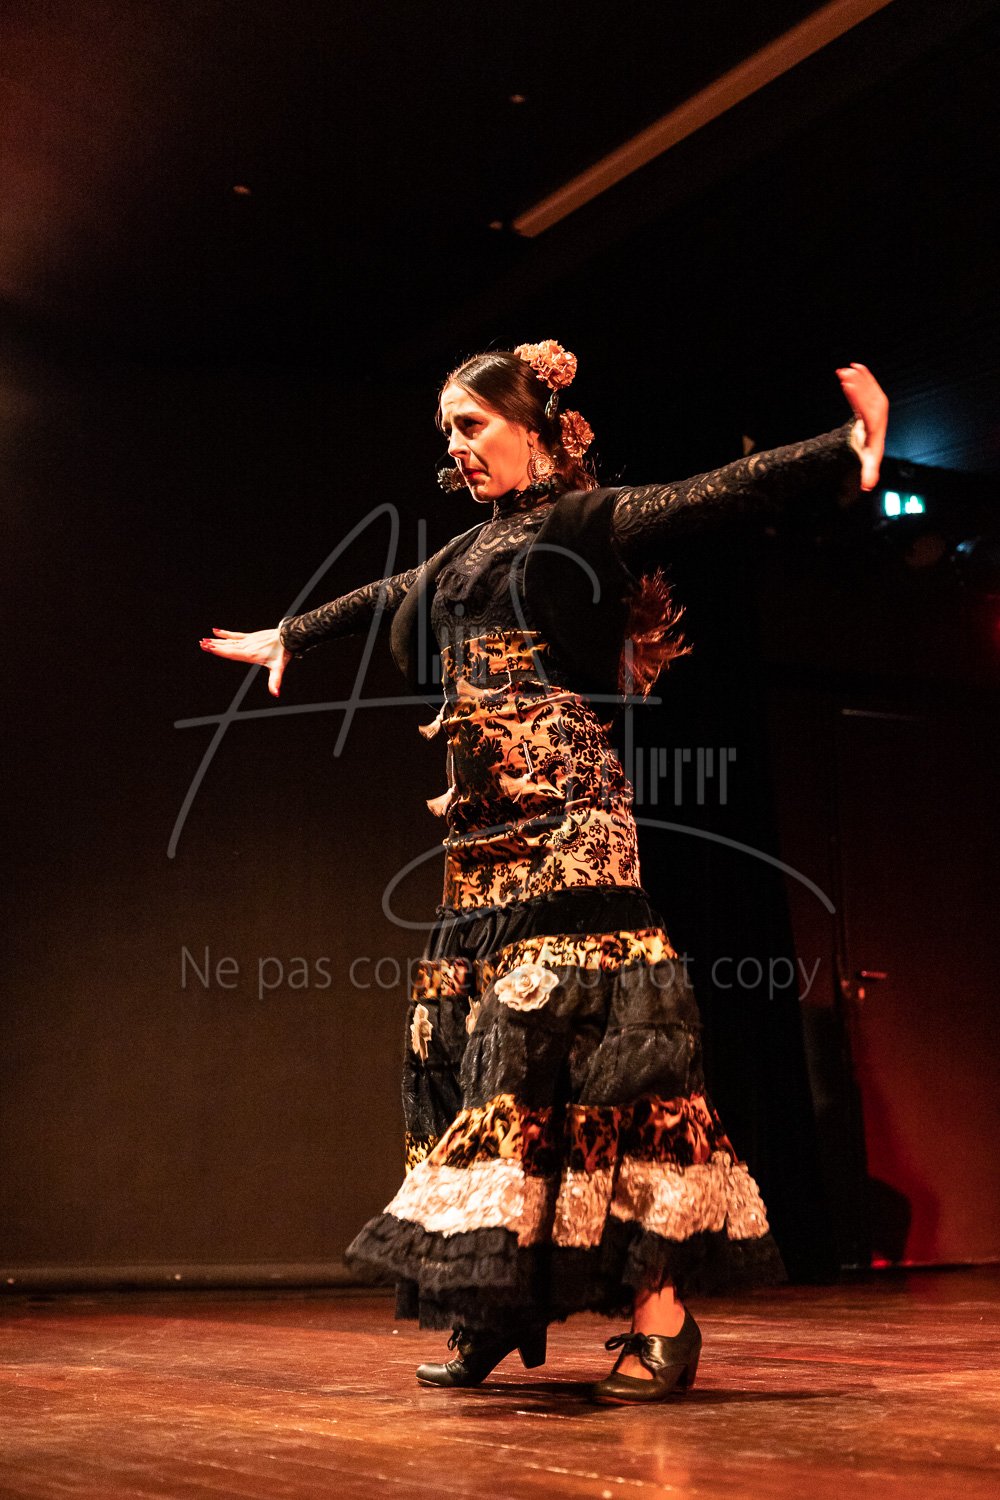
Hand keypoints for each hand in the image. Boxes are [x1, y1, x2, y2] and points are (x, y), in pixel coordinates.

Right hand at [199, 626, 290, 697]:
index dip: (219, 651)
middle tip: (201, 644)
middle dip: (214, 646)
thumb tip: (275, 693)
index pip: (231, 653)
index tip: (208, 648)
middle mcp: (247, 646)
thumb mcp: (278, 668)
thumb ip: (275, 681)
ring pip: (229, 640)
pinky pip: (235, 635)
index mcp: (250, 655)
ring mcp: (248, 640)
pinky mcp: (251, 636)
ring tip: (204, 639)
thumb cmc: (283, 652)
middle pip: (227, 646)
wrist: (289, 636)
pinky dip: (225, 633)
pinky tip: (216, 630)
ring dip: (216, 641)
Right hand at [836, 362, 888, 490]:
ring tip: (844, 369)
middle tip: (845, 373)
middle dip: (857, 384)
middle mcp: (879, 412)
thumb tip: (868, 486)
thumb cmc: (869, 453)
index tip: (849, 387)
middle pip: (869, 395)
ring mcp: (876, 405)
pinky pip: (868, 386)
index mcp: (876, 425)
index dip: (859, 397)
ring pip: (868, 388)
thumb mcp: (868, 463)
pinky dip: (861, 377)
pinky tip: (852, 367)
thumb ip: (869, 473)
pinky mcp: (871, 400)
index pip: (868, 409)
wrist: (874, 443)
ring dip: (858, 378)